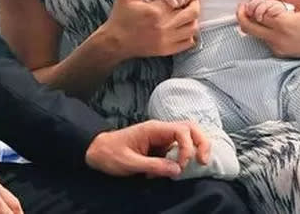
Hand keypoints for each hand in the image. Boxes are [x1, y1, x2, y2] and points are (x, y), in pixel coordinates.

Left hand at [85, 120, 209, 178]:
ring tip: (193, 165)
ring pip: (187, 137)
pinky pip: (178, 149)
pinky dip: (181, 159)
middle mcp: (160, 130)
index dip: (188, 147)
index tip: (181, 165)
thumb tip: (177, 169)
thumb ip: (153, 165)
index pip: (182, 130)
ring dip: (193, 150)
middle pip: (190, 128)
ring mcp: (161, 138)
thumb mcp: (129, 163)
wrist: (96, 151)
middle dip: (201, 142)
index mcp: (153, 129)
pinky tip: (173, 170)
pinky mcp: (160, 147)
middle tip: (203, 161)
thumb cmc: (109, 154)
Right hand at [104, 0, 199, 59]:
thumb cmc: (120, 16)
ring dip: (194, 18)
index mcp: (155, 11)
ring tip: (187, 12)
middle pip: (192, 13)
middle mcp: (163, 26)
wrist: (115, 42)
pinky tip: (183, 27)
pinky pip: (188, 42)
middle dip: (195, 3)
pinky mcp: (167, 50)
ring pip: (193, 28)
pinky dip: (190, 34)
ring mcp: (166, 40)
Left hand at [237, 0, 299, 57]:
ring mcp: (278, 48)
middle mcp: (278, 38)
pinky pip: (263, 40)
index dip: (254, 2)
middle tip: (242, 6)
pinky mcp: (279, 53)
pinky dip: (262, 30)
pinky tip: (270, 21)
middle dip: (241, 15)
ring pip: (254, 34)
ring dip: (252, 22)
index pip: (257, 12)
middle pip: (247, 27)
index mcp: (284, 24)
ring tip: (260, 11)